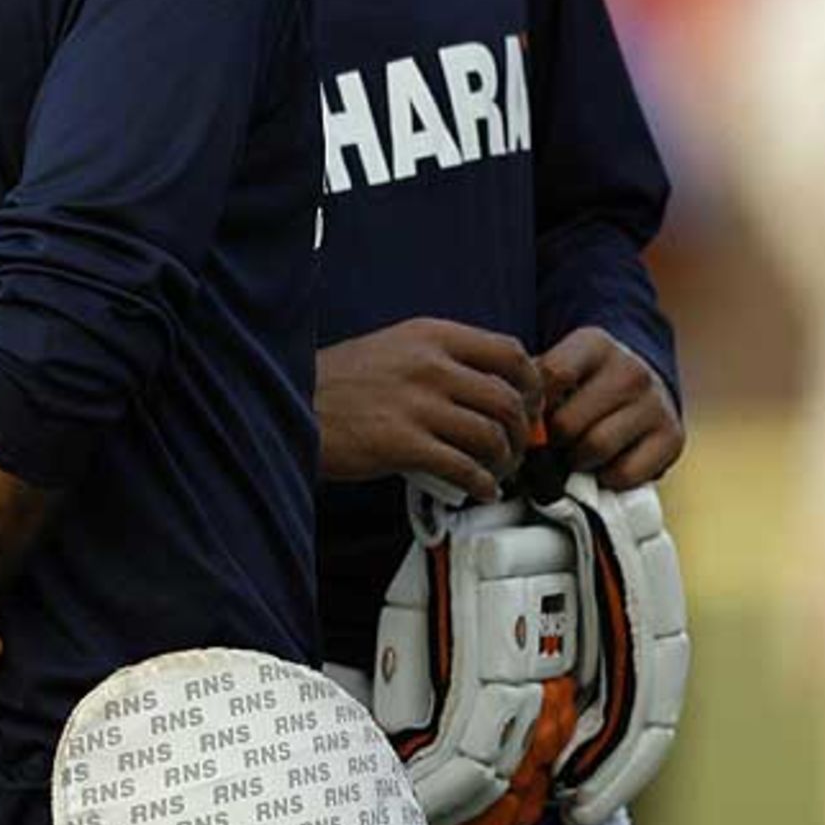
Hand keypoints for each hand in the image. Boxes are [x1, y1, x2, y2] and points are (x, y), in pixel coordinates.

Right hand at [316, 318, 542, 500]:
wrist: (293, 402)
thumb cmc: (340, 381)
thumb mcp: (396, 347)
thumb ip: (442, 358)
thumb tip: (490, 384)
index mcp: (431, 335)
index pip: (509, 351)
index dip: (532, 382)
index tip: (531, 402)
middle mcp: (429, 364)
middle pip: (508, 397)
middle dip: (524, 430)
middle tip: (519, 445)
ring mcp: (417, 404)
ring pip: (491, 435)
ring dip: (505, 461)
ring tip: (499, 471)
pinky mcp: (403, 444)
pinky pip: (464, 468)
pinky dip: (481, 484)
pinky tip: (479, 489)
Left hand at [540, 327, 683, 488]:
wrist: (644, 390)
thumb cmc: (586, 385)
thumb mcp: (561, 367)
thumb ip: (535, 386)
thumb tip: (513, 421)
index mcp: (595, 344)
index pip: (552, 375)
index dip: (534, 407)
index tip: (531, 418)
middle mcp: (631, 369)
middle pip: (568, 422)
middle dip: (552, 442)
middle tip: (551, 445)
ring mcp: (655, 402)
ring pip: (595, 448)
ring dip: (577, 462)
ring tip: (575, 454)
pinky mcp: (673, 437)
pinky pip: (625, 474)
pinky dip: (607, 479)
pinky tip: (604, 465)